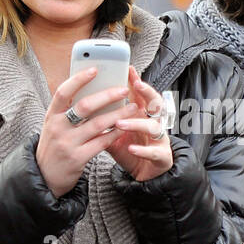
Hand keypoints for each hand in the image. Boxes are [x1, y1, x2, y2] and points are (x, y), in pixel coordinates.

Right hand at [36, 67, 134, 196]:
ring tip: (132, 107)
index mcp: (51, 116)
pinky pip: (101, 142)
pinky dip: (115, 133)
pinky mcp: (78, 158)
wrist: (44, 177)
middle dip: (107, 96)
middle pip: (84, 106)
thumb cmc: (53, 147)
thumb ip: (67, 111)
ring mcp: (67, 143)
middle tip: (123, 89)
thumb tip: (91, 89)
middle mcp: (57, 128)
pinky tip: (125, 127)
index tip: (94, 69)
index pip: (63, 92)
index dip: (78, 79)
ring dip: (118, 114)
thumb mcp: (53, 126)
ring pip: (97, 124)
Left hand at [107, 65, 172, 182]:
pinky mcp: (162, 157)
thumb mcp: (114, 134)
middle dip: (147, 92)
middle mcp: (153, 123)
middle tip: (136, 85)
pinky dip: (143, 150)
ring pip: (154, 127)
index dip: (136, 81)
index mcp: (142, 115)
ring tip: (120, 122)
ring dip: (136, 123)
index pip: (140, 94)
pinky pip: (154, 152)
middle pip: (155, 103)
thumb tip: (81, 109)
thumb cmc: (128, 150)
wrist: (145, 175)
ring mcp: (159, 140)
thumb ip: (103, 121)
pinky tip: (131, 148)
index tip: (128, 69)